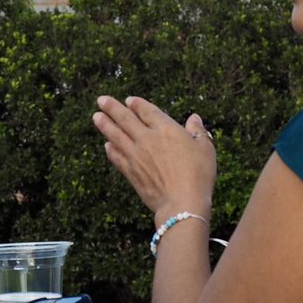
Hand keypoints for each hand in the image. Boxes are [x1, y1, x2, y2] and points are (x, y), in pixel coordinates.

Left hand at [93, 95, 215, 221]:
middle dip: (112, 108)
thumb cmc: (199, 175)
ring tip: (96, 116)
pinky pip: (117, 157)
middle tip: (101, 100)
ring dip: (105, 125)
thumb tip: (194, 118)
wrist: (182, 203)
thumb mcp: (205, 149)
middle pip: (126, 119)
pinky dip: (110, 150)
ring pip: (116, 136)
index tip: (129, 100)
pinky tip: (107, 146)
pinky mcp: (131, 172)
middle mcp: (147, 139)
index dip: (137, 104)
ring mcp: (136, 155)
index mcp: (166, 129)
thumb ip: (198, 131)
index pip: (147, 111)